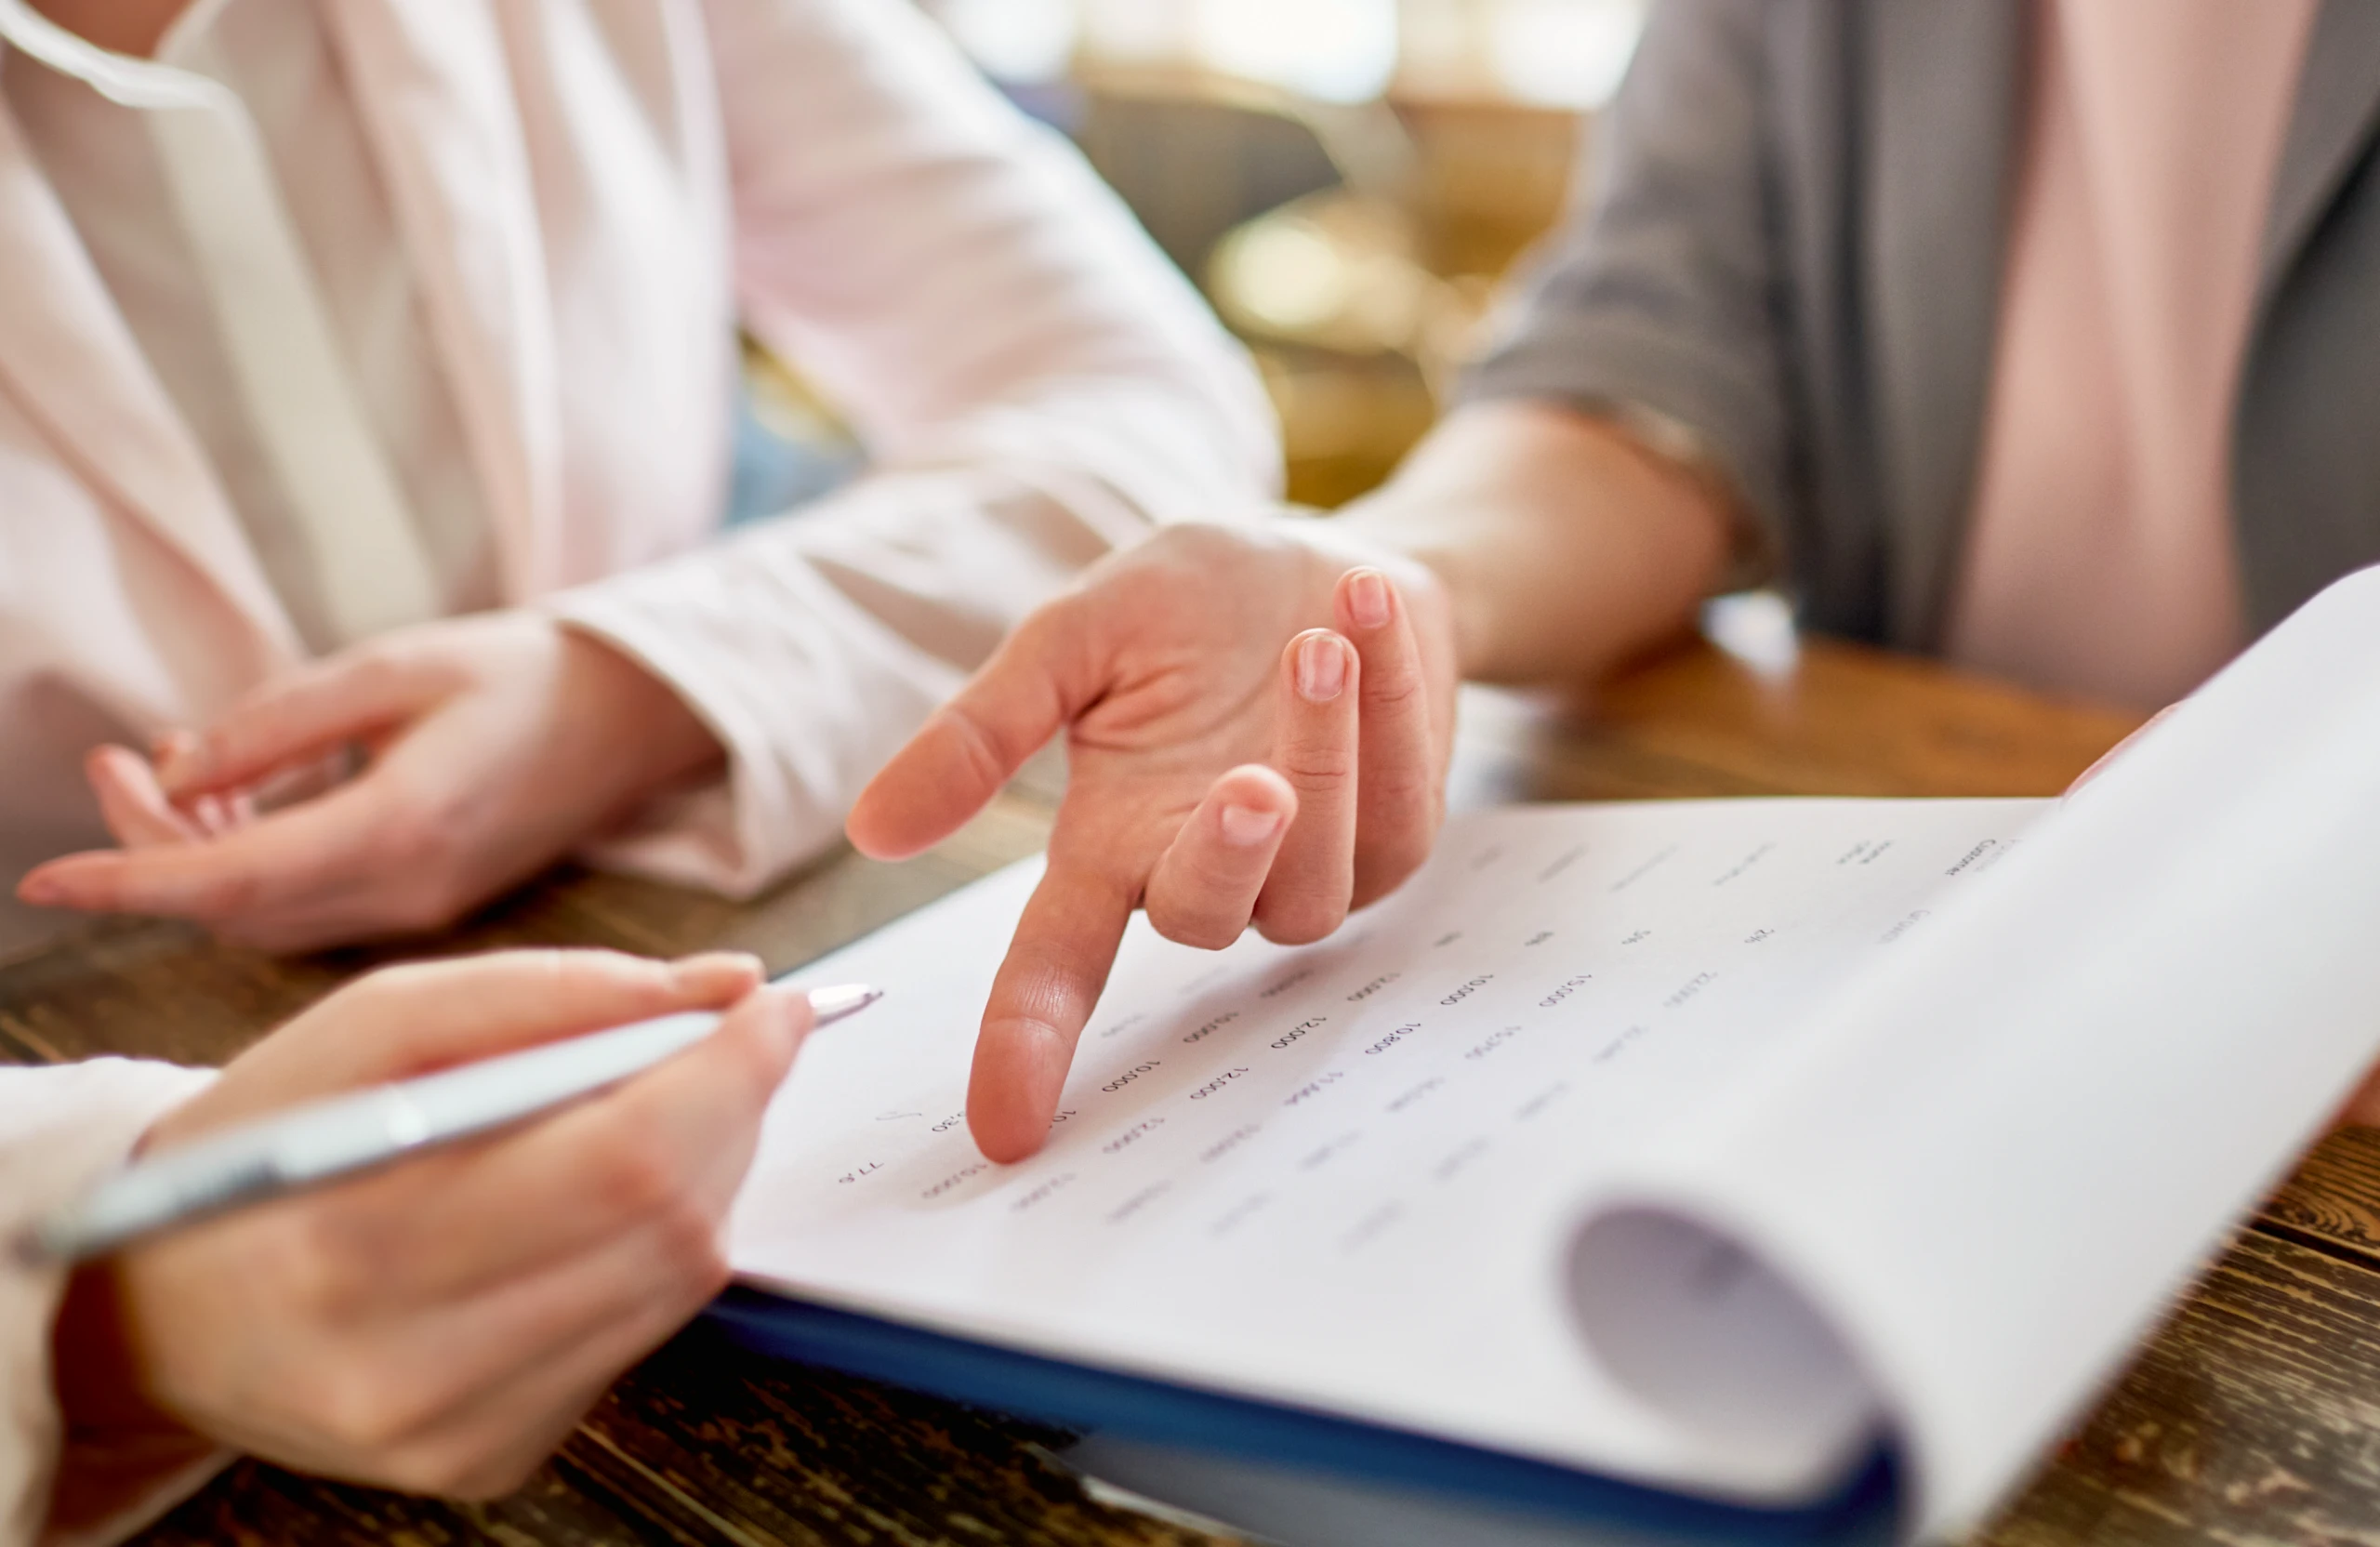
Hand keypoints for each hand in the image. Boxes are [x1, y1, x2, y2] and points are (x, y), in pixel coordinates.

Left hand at [17, 615, 722, 952]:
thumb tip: (174, 769)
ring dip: (197, 855)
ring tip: (165, 760)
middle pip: (236, 904)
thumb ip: (279, 722)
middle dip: (151, 844)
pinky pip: (308, 902)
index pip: (236, 878)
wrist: (636, 718)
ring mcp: (421, 905)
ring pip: (266, 912)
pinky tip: (237, 795)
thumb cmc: (526, 674)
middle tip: (110, 753)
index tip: (45, 878)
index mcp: (406, 825)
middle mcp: (410, 888)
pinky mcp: (425, 898)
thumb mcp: (396, 665)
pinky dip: (249, 860)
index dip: (131, 878)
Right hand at [48, 948, 807, 1505]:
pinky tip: (606, 1198)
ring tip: (661, 1109)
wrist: (159, 1306)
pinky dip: (655, 1246)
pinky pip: (641, 1334)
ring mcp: (458, 1431)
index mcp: (357, 1239)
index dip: (726, 1071)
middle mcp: (410, 1365)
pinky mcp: (492, 1460)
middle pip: (670, 1222)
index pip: (622, 1157)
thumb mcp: (371, 1025)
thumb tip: (720, 984)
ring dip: (707, 1174)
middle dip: (730, 1110)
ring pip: (677, 1281)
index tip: (770, 1004)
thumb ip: (550, 994)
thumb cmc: (268, 1144)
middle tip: (727, 1042)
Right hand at [846, 522, 1457, 1162]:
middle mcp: (1202, 874)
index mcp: (1109, 845)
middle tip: (1251, 781)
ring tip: (1316, 640)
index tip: (1003, 1127)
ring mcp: (1305, 869)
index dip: (1027, 1043)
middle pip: (1200, 923)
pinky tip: (1363, 614)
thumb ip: (983, 730)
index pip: (1054, 967)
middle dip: (1226, 856)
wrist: (1324, 557)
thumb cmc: (1190, 606)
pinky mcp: (1393, 839)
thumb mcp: (1070, 640)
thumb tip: (872, 830)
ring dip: (1322, 759)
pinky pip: (1397, 812)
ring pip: (1311, 881)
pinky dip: (1390, 711)